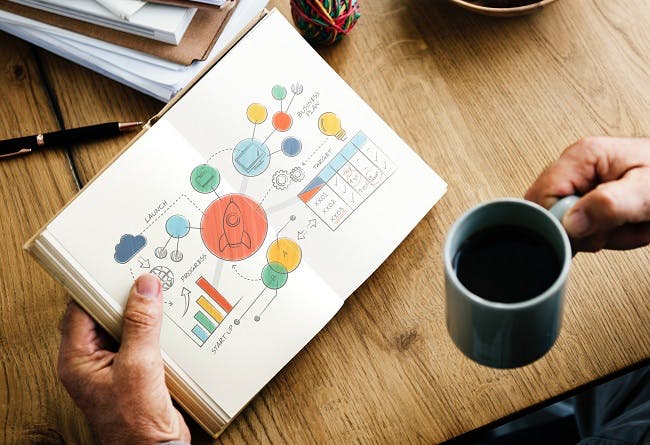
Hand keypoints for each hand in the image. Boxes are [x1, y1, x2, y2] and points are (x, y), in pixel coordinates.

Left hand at [58, 274, 190, 444]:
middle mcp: (92, 361)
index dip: (97, 287)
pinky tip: (170, 321)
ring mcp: (115, 366)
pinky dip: (156, 329)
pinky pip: (143, 340)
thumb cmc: (134, 423)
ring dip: (143, 313)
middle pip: (104, 315)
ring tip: (159, 295)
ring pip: (126, 326)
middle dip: (125, 297)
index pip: (80, 310)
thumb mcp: (138, 366)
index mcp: (78, 360)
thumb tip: (145, 289)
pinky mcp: (136, 371)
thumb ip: (141, 325)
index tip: (117, 267)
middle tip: (143, 277)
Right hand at [525, 136, 649, 251]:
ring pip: (568, 226)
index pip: (542, 198)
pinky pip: (584, 228)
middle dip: (587, 232)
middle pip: (551, 214)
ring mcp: (583, 183)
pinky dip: (606, 235)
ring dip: (603, 235)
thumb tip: (570, 222)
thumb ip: (609, 206)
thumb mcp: (648, 192)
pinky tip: (624, 226)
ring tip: (631, 223)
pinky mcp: (591, 198)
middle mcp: (577, 168)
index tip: (592, 230)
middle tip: (619, 225)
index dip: (563, 222)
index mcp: (583, 156)